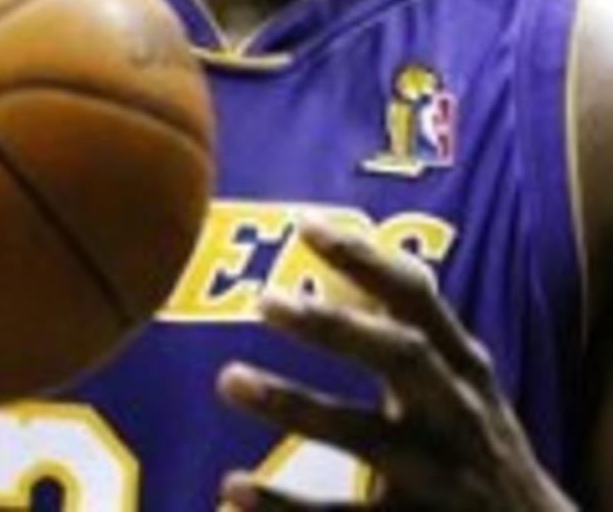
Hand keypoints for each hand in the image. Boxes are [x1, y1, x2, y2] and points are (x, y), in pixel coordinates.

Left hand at [217, 214, 575, 509]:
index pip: (415, 297)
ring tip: (230, 378)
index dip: (364, 258)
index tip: (305, 223)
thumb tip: (349, 258)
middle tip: (263, 298)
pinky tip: (232, 486)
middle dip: (335, 327)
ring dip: (295, 405)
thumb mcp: (462, 379)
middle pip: (400, 357)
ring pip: (365, 436)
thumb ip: (412, 326)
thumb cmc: (477, 440)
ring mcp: (438, 476)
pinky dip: (285, 506)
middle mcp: (455, 413)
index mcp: (462, 366)